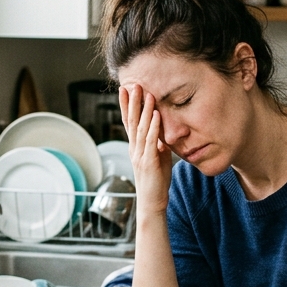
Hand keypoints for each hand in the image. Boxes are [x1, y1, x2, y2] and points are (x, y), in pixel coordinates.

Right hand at [120, 84, 171, 216]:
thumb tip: (161, 133)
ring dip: (144, 110)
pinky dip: (153, 126)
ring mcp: (140, 155)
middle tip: (132, 84)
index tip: (125, 89)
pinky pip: (151, 140)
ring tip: (145, 93)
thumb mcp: (157, 158)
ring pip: (140, 128)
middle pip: (131, 121)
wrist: (151, 202)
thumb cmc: (156, 181)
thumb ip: (157, 145)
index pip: (129, 122)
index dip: (127, 106)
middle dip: (132, 102)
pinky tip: (156, 114)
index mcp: (135, 147)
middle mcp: (134, 149)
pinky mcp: (148, 162)